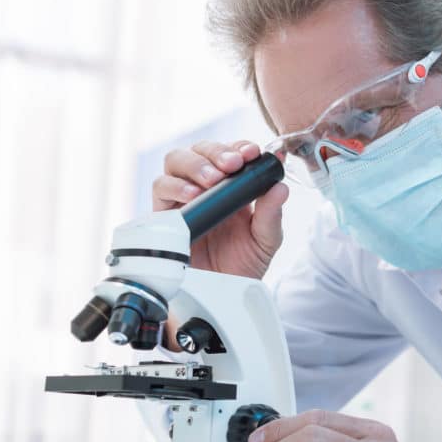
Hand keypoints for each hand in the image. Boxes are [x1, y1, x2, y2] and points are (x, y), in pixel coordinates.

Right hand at [152, 140, 288, 278]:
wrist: (221, 294)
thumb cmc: (243, 264)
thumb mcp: (266, 240)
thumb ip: (272, 215)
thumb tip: (281, 187)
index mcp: (232, 187)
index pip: (231, 153)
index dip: (240, 147)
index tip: (252, 152)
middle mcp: (205, 187)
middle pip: (200, 150)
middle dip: (217, 151)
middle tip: (233, 164)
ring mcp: (183, 198)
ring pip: (176, 160)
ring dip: (195, 163)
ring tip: (212, 178)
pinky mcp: (164, 213)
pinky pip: (160, 189)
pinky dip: (175, 186)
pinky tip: (192, 195)